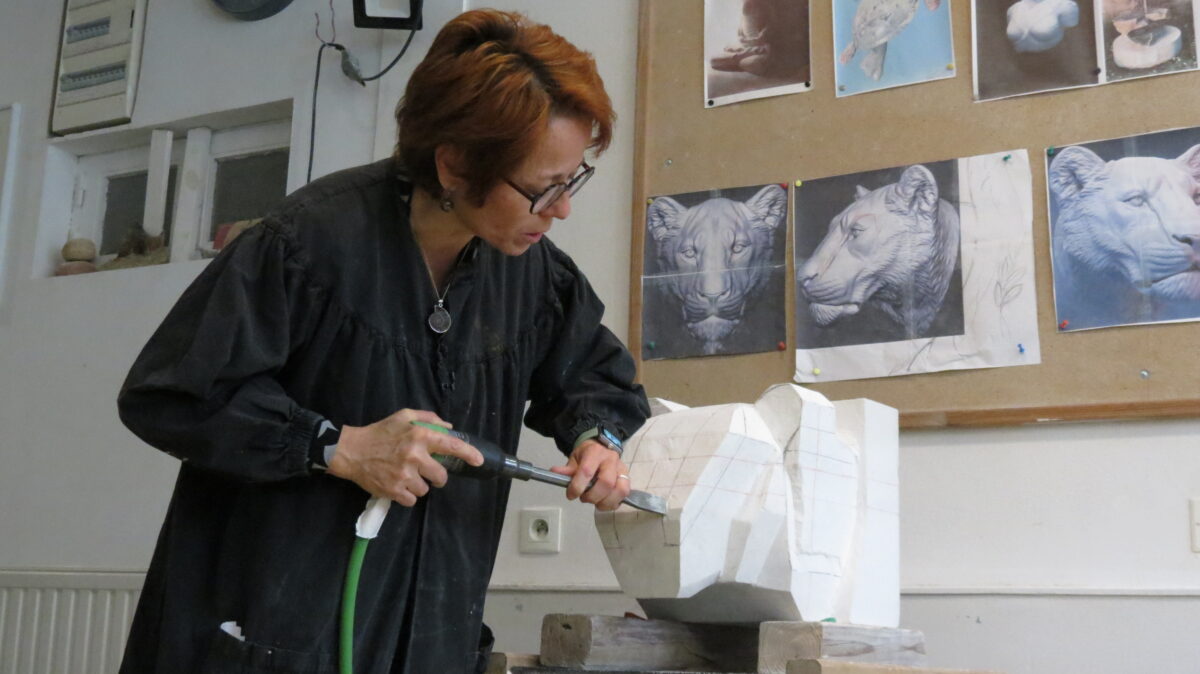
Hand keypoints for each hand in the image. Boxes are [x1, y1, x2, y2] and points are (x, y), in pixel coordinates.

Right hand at [326, 409, 482, 506]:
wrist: (352, 451)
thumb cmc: (380, 432)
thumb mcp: (402, 416)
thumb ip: (428, 418)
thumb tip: (449, 427)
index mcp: (420, 435)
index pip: (451, 445)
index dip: (468, 454)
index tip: (479, 461)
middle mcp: (415, 456)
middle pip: (441, 477)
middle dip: (436, 477)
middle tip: (425, 471)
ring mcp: (404, 475)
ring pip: (425, 490)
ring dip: (419, 485)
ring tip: (405, 476)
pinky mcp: (394, 490)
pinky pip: (412, 500)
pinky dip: (407, 496)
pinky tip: (398, 486)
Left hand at [549, 440, 630, 511]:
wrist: (601, 448)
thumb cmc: (586, 455)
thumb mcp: (574, 458)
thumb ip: (567, 469)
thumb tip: (554, 472)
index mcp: (595, 452)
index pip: (587, 471)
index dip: (578, 486)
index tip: (571, 495)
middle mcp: (611, 460)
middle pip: (606, 482)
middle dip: (593, 496)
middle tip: (584, 498)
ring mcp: (621, 469)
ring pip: (620, 490)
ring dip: (606, 502)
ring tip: (596, 503)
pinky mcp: (627, 478)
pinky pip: (624, 495)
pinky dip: (614, 503)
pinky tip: (604, 502)